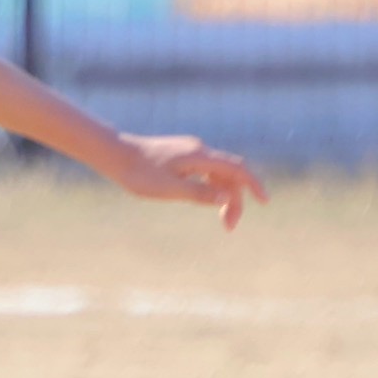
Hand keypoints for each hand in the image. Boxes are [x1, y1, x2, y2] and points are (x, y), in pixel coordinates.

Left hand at [113, 134, 268, 230]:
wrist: (113, 154)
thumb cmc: (137, 173)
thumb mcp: (168, 189)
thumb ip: (199, 193)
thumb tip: (227, 197)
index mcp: (199, 156)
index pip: (237, 168)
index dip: (253, 185)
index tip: (264, 202)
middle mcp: (199, 150)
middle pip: (230, 173)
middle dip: (236, 198)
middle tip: (229, 227)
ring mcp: (190, 152)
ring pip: (218, 173)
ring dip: (224, 194)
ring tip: (221, 219)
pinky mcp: (181, 156)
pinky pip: (206, 171)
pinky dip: (213, 187)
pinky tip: (207, 200)